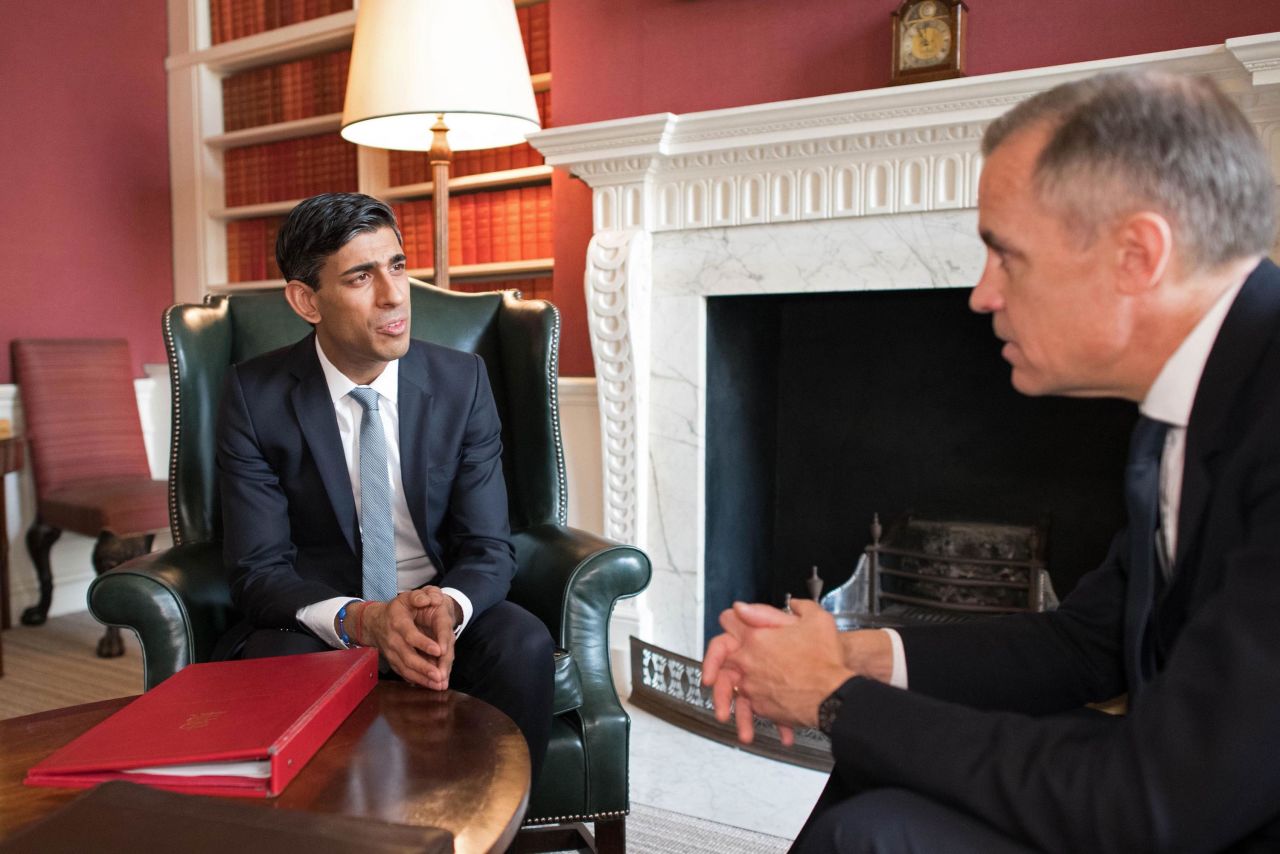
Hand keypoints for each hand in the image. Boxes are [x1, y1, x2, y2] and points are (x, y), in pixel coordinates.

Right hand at [400, 586, 461, 690]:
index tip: (439, 650)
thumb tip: (431, 599)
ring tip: (438, 685)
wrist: (374, 623)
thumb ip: (419, 596)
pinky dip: (417, 680)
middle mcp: (393, 640)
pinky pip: (404, 674)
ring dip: (422, 678)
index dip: (424, 643)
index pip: (410, 635)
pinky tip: (430, 685)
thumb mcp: (406, 597)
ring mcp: (392, 653)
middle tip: (440, 676)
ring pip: (406, 669)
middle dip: (424, 668)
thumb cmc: (396, 609)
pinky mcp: (393, 662)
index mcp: (398, 623)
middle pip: (408, 657)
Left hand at [705, 600, 853, 740]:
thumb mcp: (816, 620)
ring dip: (728, 694)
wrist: (833, 696)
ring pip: (729, 687)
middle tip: (712, 666)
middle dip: (714, 659)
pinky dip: (756, 711)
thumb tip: (789, 604)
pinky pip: (750, 706)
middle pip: (717, 656)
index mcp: (757, 637)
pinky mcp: (761, 707)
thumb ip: (799, 607)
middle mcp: (748, 661)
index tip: (731, 622)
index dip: (731, 618)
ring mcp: (752, 685)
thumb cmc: (826, 661)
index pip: (728, 620)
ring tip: (728, 709)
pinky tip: (769, 721)